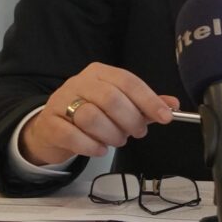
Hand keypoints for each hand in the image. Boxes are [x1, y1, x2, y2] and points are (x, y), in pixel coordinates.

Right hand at [17, 63, 178, 166]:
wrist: (52, 128)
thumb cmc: (91, 114)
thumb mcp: (119, 106)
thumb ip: (145, 105)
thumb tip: (172, 104)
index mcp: (100, 73)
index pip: (128, 81)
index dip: (149, 100)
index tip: (166, 116)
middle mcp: (79, 83)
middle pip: (111, 98)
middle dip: (130, 119)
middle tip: (138, 132)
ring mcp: (60, 102)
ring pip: (91, 117)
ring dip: (111, 134)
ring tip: (117, 140)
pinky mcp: (49, 123)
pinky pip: (72, 135)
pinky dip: (91, 145)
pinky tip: (100, 148)